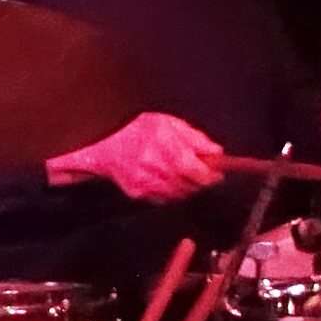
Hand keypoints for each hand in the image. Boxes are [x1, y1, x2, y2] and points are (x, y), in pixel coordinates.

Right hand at [50, 110, 229, 202]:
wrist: (103, 139)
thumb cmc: (136, 127)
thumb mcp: (169, 123)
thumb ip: (195, 138)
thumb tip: (216, 153)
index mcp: (165, 144)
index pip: (196, 170)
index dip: (210, 175)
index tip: (217, 174)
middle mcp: (154, 164)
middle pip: (189, 185)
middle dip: (198, 180)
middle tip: (200, 171)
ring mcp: (144, 181)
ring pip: (178, 194)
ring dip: (184, 186)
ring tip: (178, 172)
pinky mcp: (137, 192)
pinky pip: (163, 197)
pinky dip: (168, 190)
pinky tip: (162, 177)